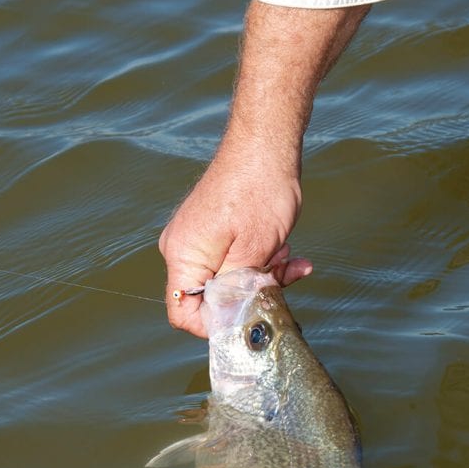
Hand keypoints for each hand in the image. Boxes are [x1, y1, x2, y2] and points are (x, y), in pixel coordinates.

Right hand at [159, 152, 311, 337]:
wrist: (265, 143)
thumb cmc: (259, 189)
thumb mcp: (254, 251)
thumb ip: (236, 292)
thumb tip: (227, 322)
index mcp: (182, 256)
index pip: (183, 313)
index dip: (216, 324)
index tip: (249, 315)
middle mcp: (181, 248)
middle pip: (210, 297)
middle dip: (249, 293)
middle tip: (279, 276)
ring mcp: (196, 238)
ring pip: (228, 279)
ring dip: (262, 274)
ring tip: (287, 255)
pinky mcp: (213, 230)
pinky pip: (233, 259)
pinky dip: (260, 259)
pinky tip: (287, 249)